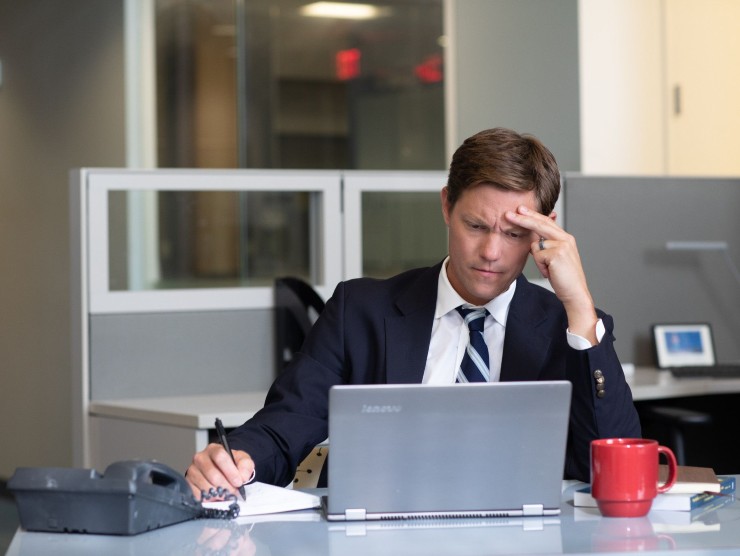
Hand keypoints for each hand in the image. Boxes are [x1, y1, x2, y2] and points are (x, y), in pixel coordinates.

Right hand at [186, 443, 254, 498]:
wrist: (223, 471)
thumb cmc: (232, 465)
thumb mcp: (243, 461)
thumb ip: (246, 466)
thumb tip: (242, 477)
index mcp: (214, 449)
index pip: (220, 457)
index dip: (230, 471)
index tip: (239, 482)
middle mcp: (200, 458)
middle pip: (212, 474)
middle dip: (226, 486)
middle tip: (234, 492)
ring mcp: (192, 471)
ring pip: (205, 486)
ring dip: (219, 494)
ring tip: (226, 495)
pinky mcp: (189, 483)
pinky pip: (198, 495)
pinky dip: (209, 499)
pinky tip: (216, 496)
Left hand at [506, 205, 597, 342]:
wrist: (575, 293)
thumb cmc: (564, 278)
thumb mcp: (554, 259)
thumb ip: (546, 246)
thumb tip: (532, 240)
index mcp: (566, 238)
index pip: (546, 222)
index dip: (533, 215)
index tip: (520, 209)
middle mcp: (566, 239)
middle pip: (540, 224)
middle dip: (523, 218)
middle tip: (508, 213)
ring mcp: (562, 245)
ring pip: (535, 245)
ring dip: (539, 260)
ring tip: (550, 269)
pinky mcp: (557, 254)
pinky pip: (537, 256)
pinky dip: (540, 266)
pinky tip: (551, 272)